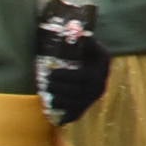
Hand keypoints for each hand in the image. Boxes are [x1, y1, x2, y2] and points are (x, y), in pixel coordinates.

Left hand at [36, 5, 109, 123]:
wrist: (95, 73)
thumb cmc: (88, 57)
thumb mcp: (91, 47)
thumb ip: (86, 40)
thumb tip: (78, 30)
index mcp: (101, 70)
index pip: (85, 77)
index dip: (67, 77)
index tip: (52, 72)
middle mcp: (99, 87)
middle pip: (77, 91)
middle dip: (59, 87)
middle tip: (44, 81)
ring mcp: (92, 100)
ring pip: (74, 103)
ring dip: (57, 98)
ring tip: (45, 90)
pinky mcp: (84, 109)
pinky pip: (73, 114)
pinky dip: (62, 111)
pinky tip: (51, 103)